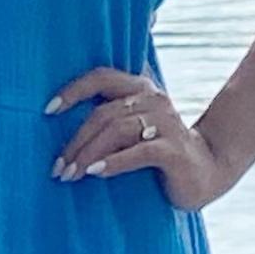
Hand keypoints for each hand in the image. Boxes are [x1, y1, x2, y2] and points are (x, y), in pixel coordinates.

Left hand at [46, 67, 232, 209]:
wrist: (207, 173)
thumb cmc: (159, 151)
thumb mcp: (133, 130)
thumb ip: (109, 118)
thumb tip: (58, 120)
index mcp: (140, 89)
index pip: (101, 77)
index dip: (73, 91)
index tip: (47, 110)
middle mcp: (153, 99)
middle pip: (103, 114)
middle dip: (75, 142)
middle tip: (57, 168)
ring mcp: (166, 123)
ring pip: (117, 131)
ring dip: (88, 155)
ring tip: (70, 175)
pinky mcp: (174, 150)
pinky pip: (139, 152)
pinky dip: (114, 162)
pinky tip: (96, 173)